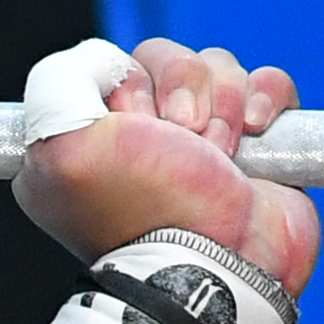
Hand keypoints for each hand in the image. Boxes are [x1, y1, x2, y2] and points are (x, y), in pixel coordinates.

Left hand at [11, 37, 320, 301]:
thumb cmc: (144, 208)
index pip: (111, 67)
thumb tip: (106, 62)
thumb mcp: (61, 144)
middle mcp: (140, 141)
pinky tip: (256, 130)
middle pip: (165, 60)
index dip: (128, 83)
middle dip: (182, 89)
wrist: (222, 263)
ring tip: (217, 153)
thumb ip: (57, 81)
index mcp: (86, 142)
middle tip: (183, 138)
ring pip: (218, 68)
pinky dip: (266, 96)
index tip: (129, 122)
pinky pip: (266, 84)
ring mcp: (200, 144)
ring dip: (223, 102)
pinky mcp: (257, 146)